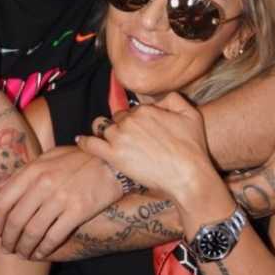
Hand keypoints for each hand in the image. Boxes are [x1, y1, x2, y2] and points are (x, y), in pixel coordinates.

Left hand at [0, 146, 122, 258]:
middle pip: (15, 220)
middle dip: (8, 239)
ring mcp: (61, 197)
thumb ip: (29, 172)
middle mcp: (44, 183)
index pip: (3, 200)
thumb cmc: (80, 158)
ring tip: (23, 253)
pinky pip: (53, 237)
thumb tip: (6, 190)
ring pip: (32, 232)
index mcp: (34, 169)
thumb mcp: (51, 156)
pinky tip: (40, 252)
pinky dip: (43, 250)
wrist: (111, 162)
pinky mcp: (77, 210)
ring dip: (23, 248)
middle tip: (8, 248)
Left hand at [76, 92, 209, 197]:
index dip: (137, 119)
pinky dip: (85, 141)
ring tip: (107, 138)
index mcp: (145, 110)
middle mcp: (129, 121)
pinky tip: (81, 140)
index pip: (132, 110)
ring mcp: (119, 138)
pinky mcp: (113, 156)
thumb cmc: (192, 146)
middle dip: (122, 125)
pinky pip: (91, 144)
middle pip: (117, 118)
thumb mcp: (191, 113)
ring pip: (101, 127)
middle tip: (130, 139)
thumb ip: (174, 98)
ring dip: (104, 131)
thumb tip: (159, 101)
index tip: (143, 131)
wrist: (188, 175)